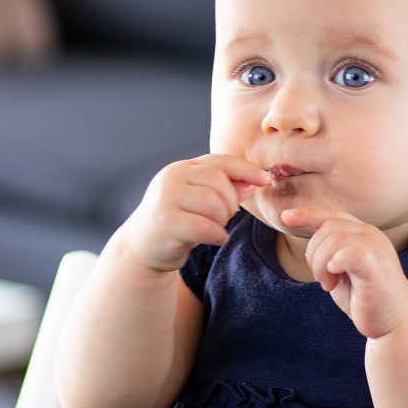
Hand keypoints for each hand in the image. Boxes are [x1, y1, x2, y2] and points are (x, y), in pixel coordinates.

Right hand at [123, 154, 270, 271]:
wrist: (141, 246)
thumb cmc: (176, 221)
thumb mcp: (199, 201)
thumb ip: (224, 190)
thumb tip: (253, 182)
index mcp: (182, 169)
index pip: (220, 161)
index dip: (246, 169)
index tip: (266, 180)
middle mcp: (172, 178)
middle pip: (219, 182)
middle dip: (230, 203)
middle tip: (225, 217)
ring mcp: (166, 199)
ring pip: (214, 204)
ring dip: (222, 221)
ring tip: (215, 228)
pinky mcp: (166, 223)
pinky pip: (205, 227)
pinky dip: (217, 235)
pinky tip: (216, 238)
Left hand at [280, 205, 407, 338]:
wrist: (394, 322)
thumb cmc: (365, 296)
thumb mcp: (340, 268)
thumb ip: (328, 250)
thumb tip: (305, 233)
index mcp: (362, 233)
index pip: (331, 215)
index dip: (306, 214)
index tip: (285, 217)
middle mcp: (371, 235)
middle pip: (327, 227)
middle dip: (314, 254)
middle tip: (323, 279)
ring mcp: (377, 249)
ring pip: (333, 240)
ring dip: (321, 265)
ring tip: (329, 284)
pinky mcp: (377, 267)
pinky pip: (350, 254)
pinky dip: (335, 263)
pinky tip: (335, 277)